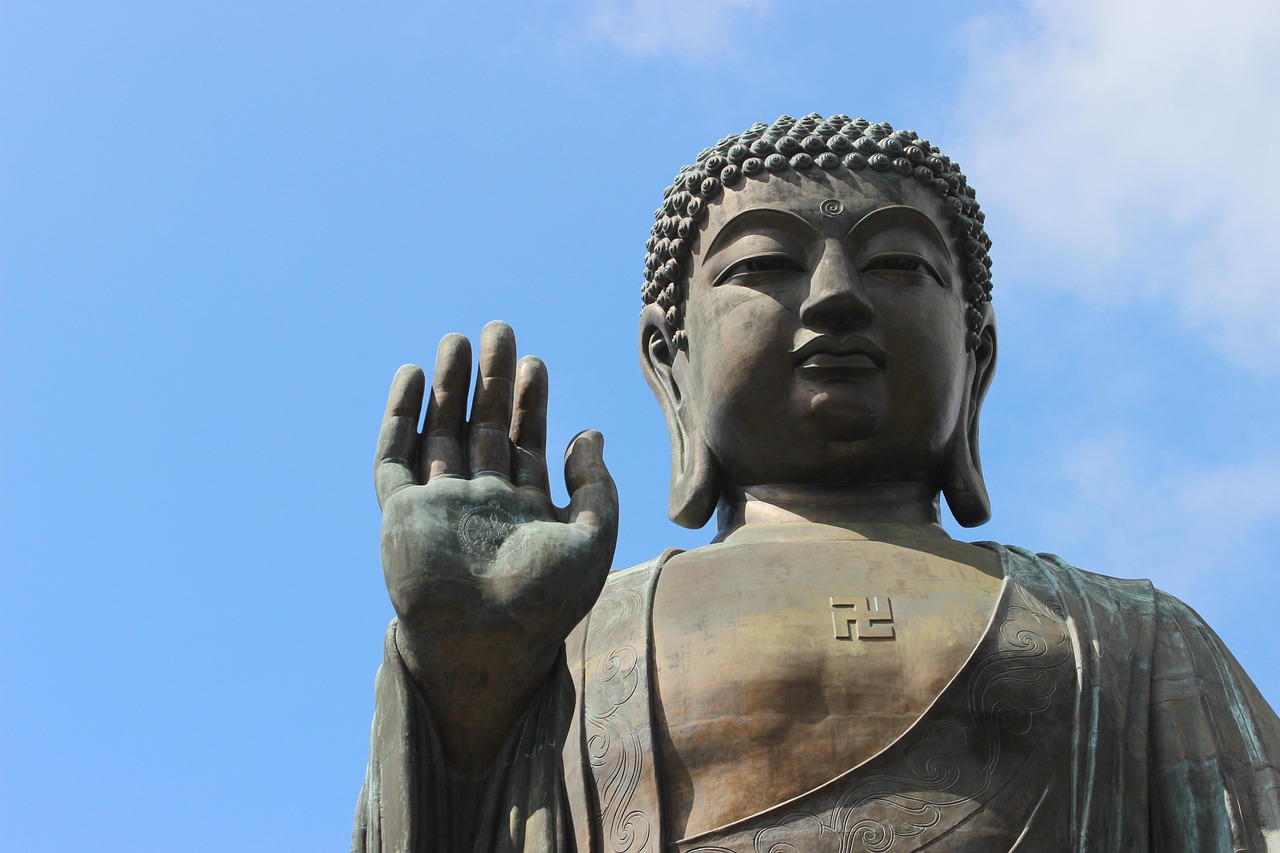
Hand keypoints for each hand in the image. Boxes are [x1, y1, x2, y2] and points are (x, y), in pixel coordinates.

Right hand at [373, 321, 617, 770]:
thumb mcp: (592, 540)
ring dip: (448, 388)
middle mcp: (480, 504)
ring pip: (441, 433)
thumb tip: (590, 434)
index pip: (525, 443)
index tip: (535, 364)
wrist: (486, 646)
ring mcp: (439, 507)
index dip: (530, 403)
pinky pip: (395, 458)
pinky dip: (401, 417)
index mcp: (524, 511)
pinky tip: (412, 377)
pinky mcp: (400, 514)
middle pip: (483, 428)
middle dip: (490, 381)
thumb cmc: (545, 604)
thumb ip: (595, 487)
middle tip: (498, 331)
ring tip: (457, 340)